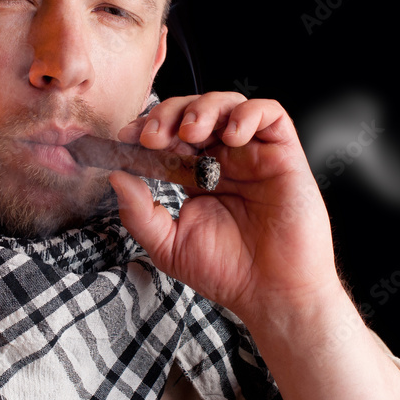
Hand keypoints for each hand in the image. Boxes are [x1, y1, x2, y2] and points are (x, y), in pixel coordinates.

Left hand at [109, 93, 339, 322]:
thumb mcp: (169, 245)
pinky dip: (248, 114)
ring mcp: (253, 154)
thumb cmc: (226, 272)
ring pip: (228, 104)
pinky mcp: (284, 154)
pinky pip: (271, 113)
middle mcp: (224, 159)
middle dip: (169, 114)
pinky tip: (232, 137)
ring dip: (203, 108)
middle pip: (193, 112)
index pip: (168, 135)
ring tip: (190, 133)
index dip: (147, 127)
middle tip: (154, 137)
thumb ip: (139, 212)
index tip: (127, 139)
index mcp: (195, 175)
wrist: (272, 294)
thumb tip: (115, 176)